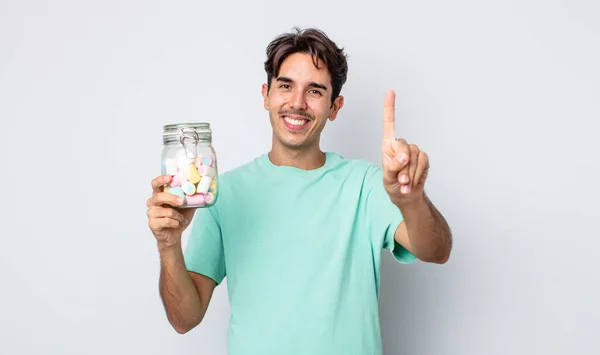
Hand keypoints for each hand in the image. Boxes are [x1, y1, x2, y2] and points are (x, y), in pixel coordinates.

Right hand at [146, 175, 196, 249]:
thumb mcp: (187, 207)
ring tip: (181, 219)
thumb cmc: (178, 219)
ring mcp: (151, 213)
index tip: (169, 177)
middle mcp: (153, 202)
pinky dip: (176, 223)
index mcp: (160, 195)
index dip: (161, 179)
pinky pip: (166, 221)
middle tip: (182, 201)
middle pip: (159, 196)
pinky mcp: (152, 223)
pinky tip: (176, 224)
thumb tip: (204, 191)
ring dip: (178, 216)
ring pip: (166, 211)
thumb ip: (192, 198)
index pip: (156, 184)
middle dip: (172, 198)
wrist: (174, 236)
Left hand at [381, 90, 429, 205]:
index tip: (390, 91)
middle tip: (400, 179)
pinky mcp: (424, 158)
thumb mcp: (387, 178)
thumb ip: (393, 167)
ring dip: (409, 173)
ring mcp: (414, 151)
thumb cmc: (393, 185)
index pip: (389, 124)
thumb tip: (404, 157)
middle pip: (404, 145)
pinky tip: (412, 182)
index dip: (389, 107)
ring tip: (404, 183)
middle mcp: (401, 145)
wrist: (407, 196)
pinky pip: (423, 162)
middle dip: (402, 164)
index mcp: (388, 146)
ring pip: (414, 156)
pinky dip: (417, 174)